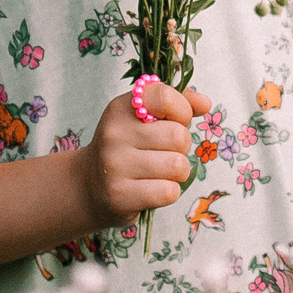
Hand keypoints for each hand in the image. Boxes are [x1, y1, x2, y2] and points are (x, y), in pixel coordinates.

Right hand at [80, 78, 212, 225]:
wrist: (88, 185)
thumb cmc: (126, 147)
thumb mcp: (143, 119)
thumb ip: (176, 104)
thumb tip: (205, 103)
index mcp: (121, 108)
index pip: (164, 97)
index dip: (182, 111)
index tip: (176, 121)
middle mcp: (114, 133)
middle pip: (179, 136)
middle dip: (182, 148)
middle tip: (165, 152)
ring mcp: (115, 165)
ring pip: (177, 166)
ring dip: (177, 173)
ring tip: (159, 172)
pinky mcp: (119, 195)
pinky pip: (168, 192)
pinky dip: (169, 192)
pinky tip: (153, 189)